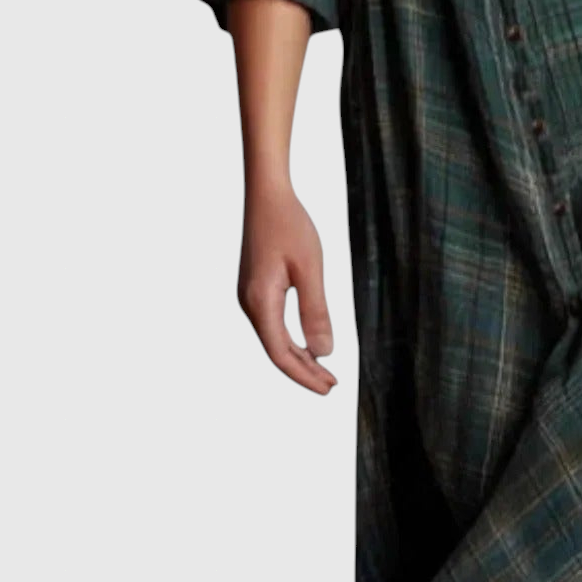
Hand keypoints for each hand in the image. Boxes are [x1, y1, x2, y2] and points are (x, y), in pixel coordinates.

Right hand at [238, 180, 337, 393]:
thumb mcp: (310, 269)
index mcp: (261, 301)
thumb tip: (323, 353)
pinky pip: (273, 326)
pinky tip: (310, 347)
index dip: (305, 376)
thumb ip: (316, 311)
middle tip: (332, 385)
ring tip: (325, 372)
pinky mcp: (255, 291)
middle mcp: (249, 304)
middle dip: (305, 372)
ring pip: (274, 341)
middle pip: (277, 352)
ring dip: (299, 358)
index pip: (281, 354)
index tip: (329, 387)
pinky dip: (292, 341)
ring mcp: (249, 298)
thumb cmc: (290, 225)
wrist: (267, 194)